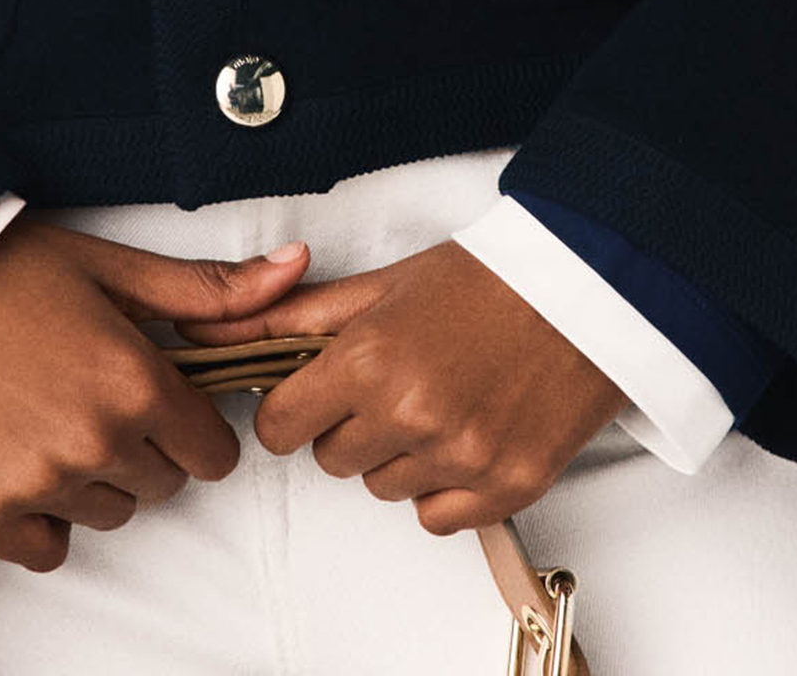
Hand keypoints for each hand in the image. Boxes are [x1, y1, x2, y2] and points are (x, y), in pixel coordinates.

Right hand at [0, 218, 311, 569]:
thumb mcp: (109, 265)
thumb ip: (207, 289)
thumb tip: (294, 270)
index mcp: (135, 380)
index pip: (212, 453)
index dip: (193, 423)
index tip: (164, 398)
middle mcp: (95, 441)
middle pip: (164, 485)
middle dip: (148, 445)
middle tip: (100, 393)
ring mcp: (39, 483)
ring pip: (111, 514)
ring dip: (98, 477)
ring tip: (55, 412)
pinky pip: (49, 548)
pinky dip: (45, 516)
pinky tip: (25, 456)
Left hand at [170, 239, 627, 534]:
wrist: (588, 287)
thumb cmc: (485, 279)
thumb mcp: (383, 286)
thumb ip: (291, 316)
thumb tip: (208, 333)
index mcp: (370, 358)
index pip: (281, 426)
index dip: (294, 407)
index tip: (316, 391)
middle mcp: (410, 413)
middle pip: (331, 460)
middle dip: (350, 424)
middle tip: (394, 380)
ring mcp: (461, 456)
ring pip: (383, 489)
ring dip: (397, 454)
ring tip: (439, 396)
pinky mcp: (507, 486)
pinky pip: (436, 517)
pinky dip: (442, 486)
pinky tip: (465, 432)